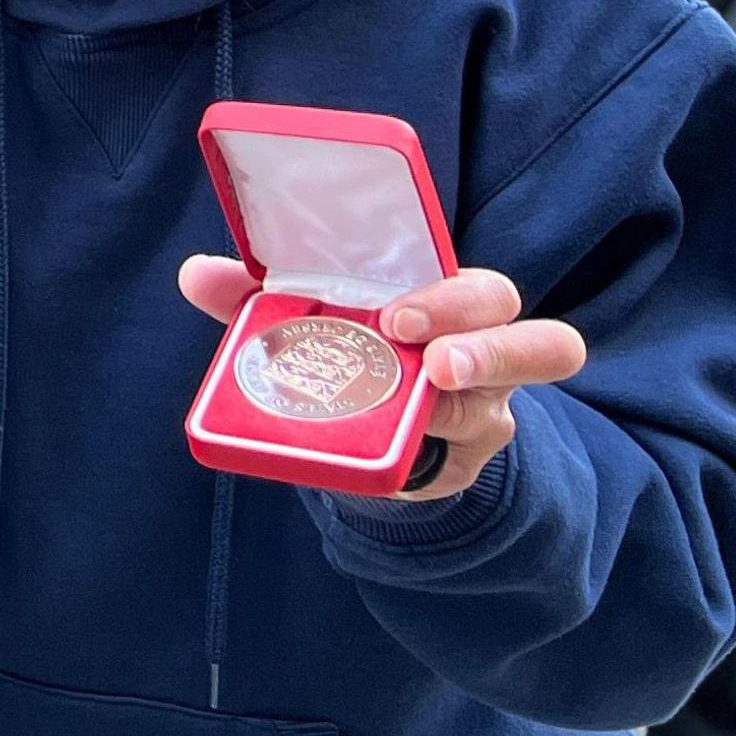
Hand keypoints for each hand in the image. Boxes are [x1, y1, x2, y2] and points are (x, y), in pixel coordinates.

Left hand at [179, 258, 584, 503]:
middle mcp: (486, 353)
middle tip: (427, 360)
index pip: (485, 293)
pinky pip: (460, 462)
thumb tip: (196, 273)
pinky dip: (414, 460)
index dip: (451, 298)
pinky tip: (384, 458)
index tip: (394, 312)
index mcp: (453, 305)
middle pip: (540, 343)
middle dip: (485, 346)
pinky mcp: (467, 463)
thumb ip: (256, 294)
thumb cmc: (354, 348)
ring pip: (503, 410)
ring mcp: (486, 413)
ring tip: (431, 398)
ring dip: (465, 402)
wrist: (372, 428)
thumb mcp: (314, 318)